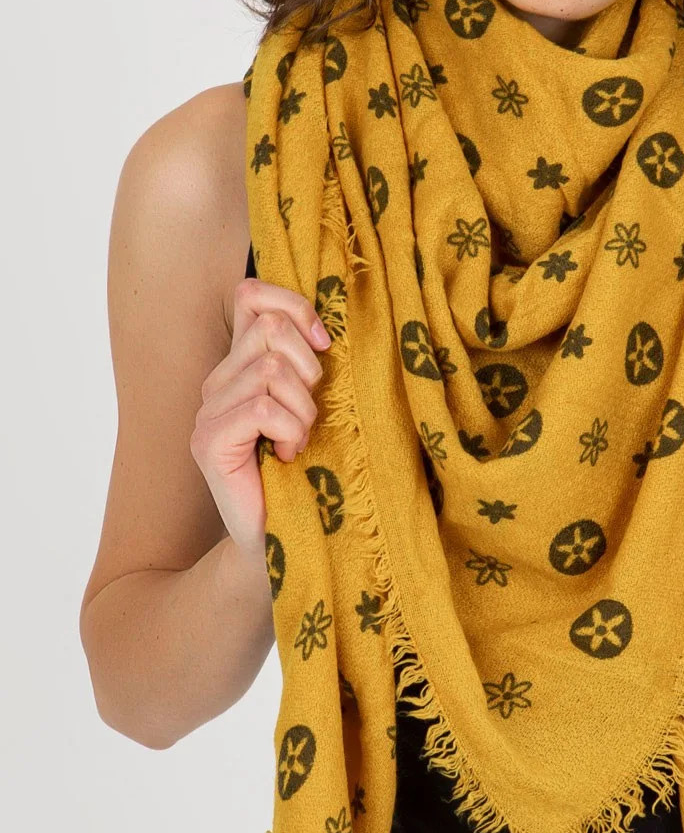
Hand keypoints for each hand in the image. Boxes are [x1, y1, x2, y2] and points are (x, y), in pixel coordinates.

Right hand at [189, 274, 330, 564]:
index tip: (324, 346)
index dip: (295, 308)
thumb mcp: (318, 403)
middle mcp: (217, 382)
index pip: (253, 296)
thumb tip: (326, 328)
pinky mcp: (208, 442)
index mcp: (241, 365)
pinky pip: (262, 408)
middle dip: (308, 369)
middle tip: (310, 415)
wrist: (288, 536)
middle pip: (269, 329)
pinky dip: (290, 432)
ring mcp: (208, 412)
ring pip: (269, 369)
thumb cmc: (311, 470)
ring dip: (303, 411)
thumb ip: (310, 363)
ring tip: (298, 442)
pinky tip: (288, 457)